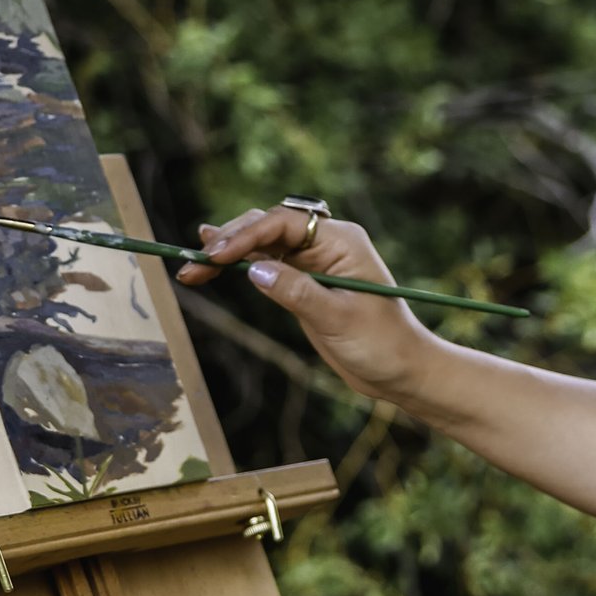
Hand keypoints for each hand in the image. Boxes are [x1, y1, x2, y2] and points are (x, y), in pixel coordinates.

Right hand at [181, 203, 437, 399]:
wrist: (402, 371)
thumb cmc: (383, 344)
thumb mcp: (338, 320)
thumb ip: (296, 291)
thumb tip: (253, 269)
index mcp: (341, 241)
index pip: (284, 223)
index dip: (246, 235)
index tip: (216, 254)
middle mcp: (326, 243)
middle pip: (268, 227)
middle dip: (230, 241)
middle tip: (196, 260)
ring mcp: (314, 262)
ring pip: (262, 245)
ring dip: (228, 254)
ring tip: (193, 266)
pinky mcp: (305, 283)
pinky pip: (267, 266)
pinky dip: (240, 268)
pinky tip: (213, 264)